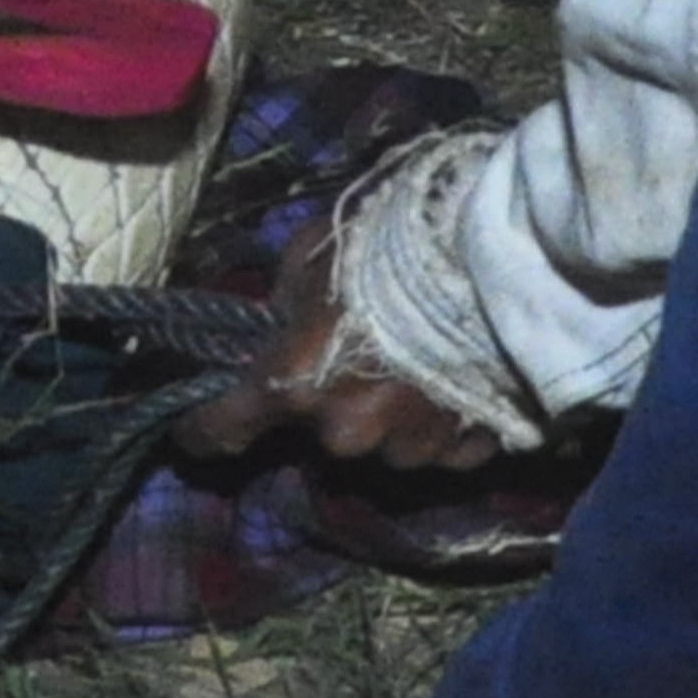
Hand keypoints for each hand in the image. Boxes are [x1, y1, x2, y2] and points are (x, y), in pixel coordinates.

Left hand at [171, 213, 516, 469]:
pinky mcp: (466, 454)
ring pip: (384, 443)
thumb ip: (284, 301)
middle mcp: (346, 431)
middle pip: (320, 434)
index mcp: (294, 384)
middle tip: (356, 352)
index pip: (221, 432)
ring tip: (419, 356)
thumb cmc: (397, 243)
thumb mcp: (314, 252)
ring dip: (390, 412)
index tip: (193, 428)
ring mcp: (410, 449)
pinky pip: (439, 447)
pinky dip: (442, 420)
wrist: (505, 255)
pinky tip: (459, 373)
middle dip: (329, 401)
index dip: (201, 429)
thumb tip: (274, 324)